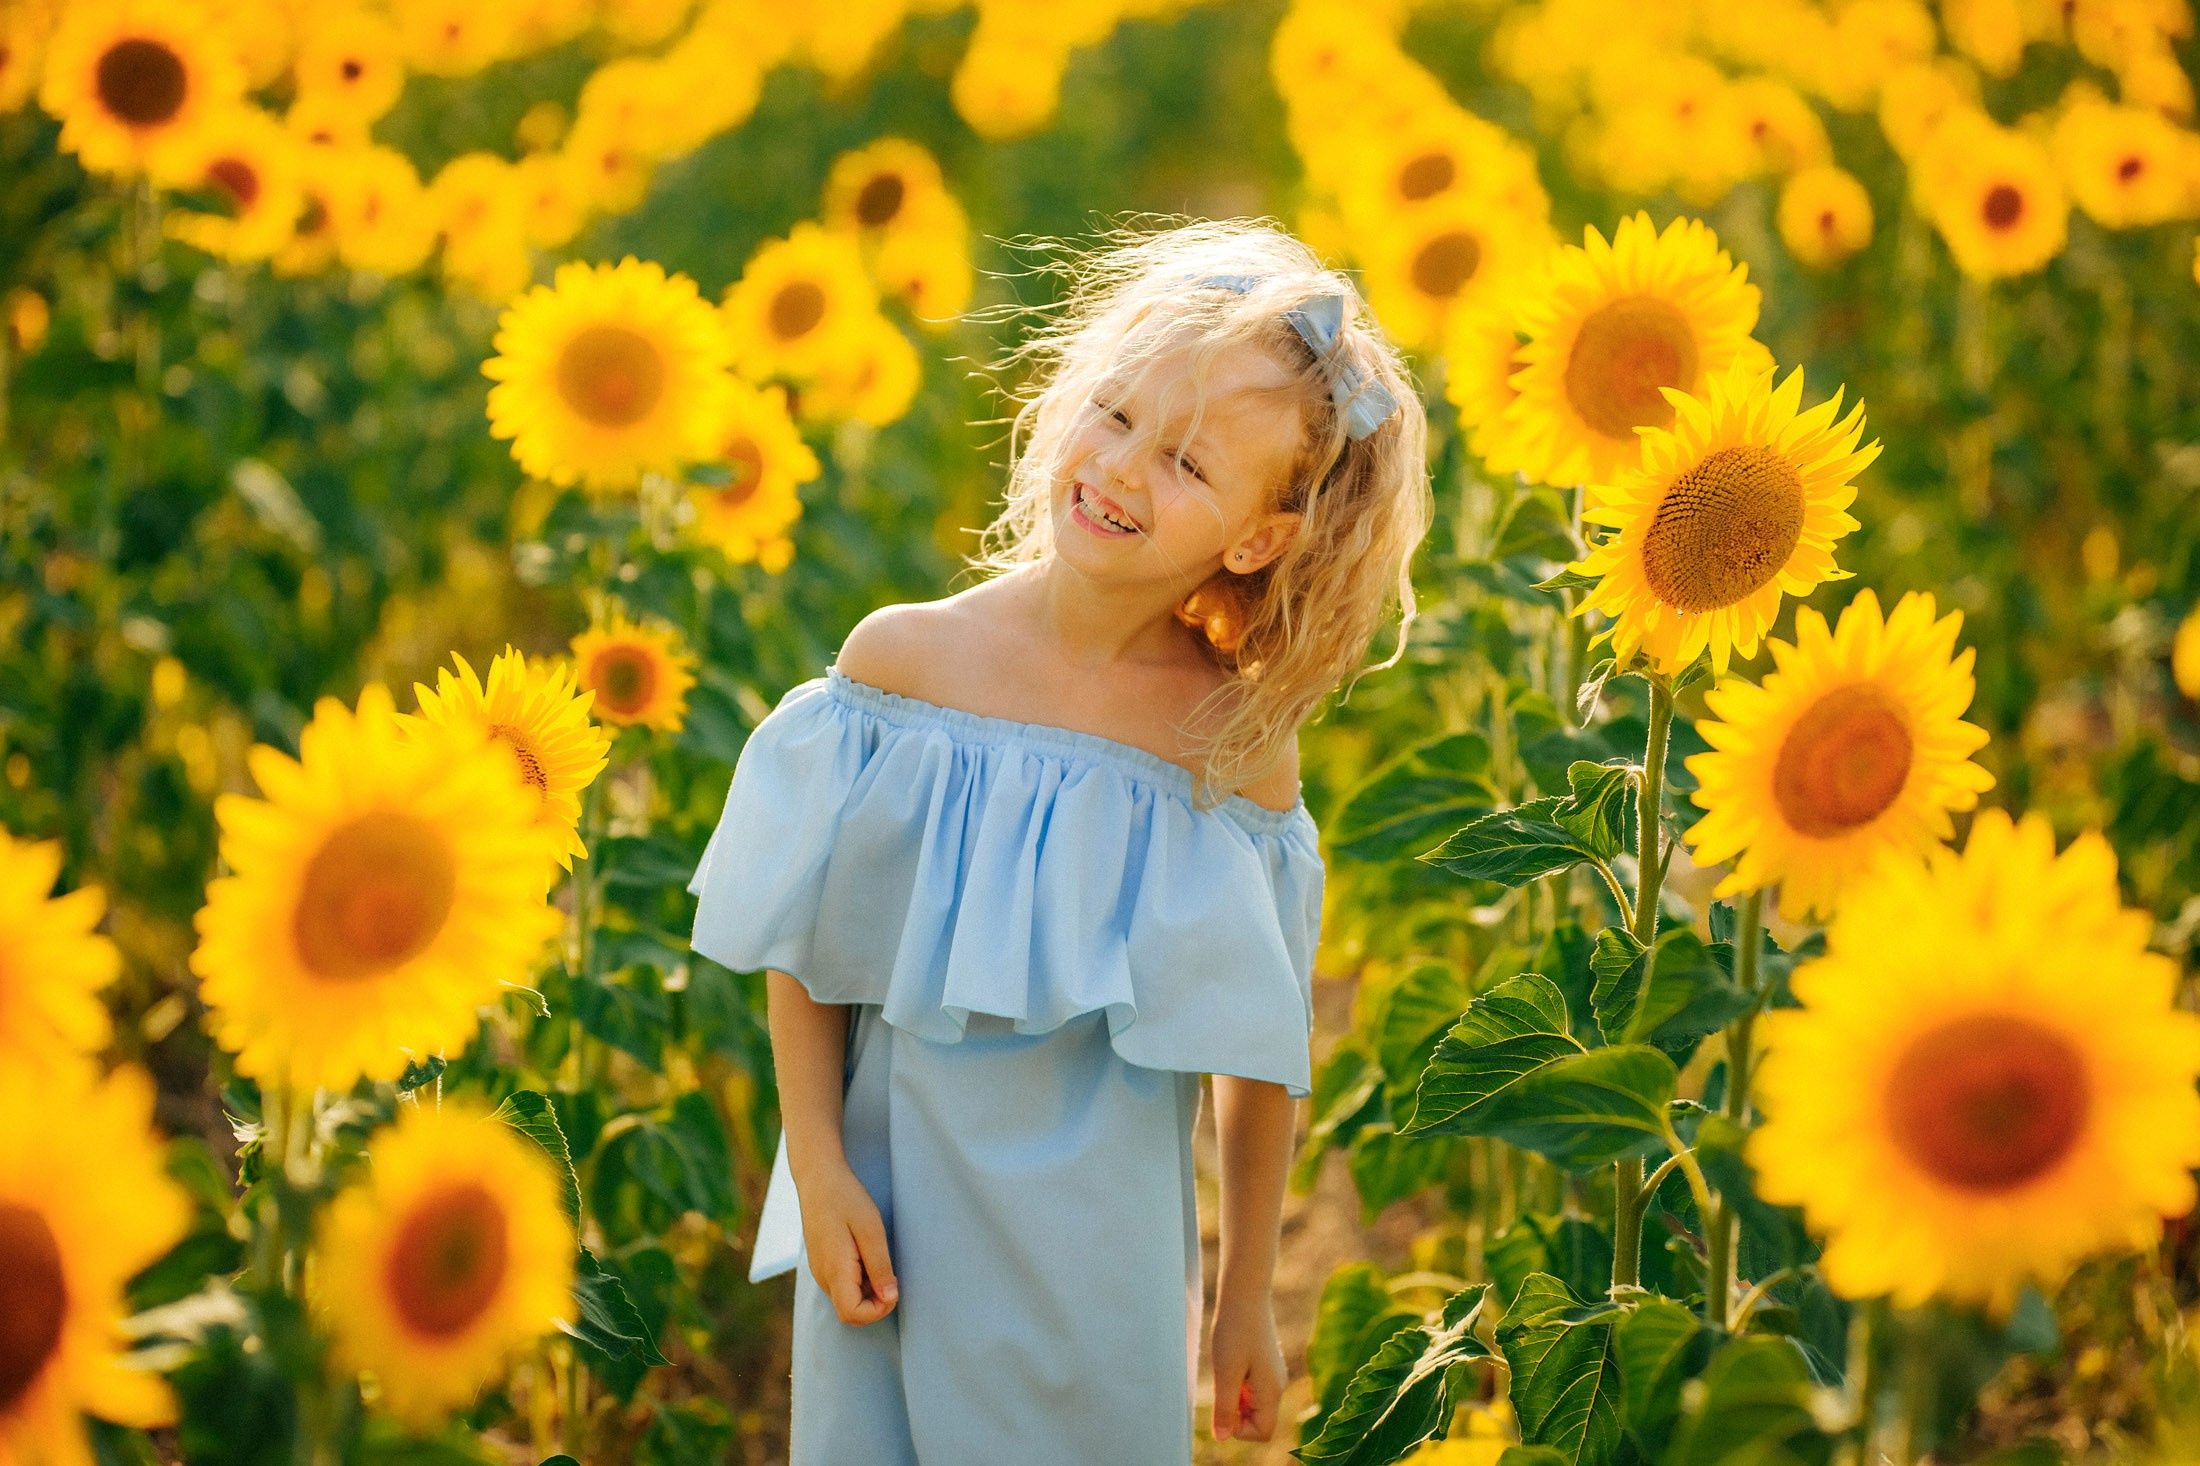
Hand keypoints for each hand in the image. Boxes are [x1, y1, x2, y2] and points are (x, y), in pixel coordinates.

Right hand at [795, 1162, 898, 1325]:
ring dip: (868, 1292)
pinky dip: (858, 1282)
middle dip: (875, 1304)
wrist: (818, 1177)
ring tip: (878, 1259)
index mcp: (834, 1270)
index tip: (893, 1287)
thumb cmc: (847, 1199)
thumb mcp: (871, 1230)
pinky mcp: (821, 1263)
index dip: (878, 1310)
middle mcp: (823, 1276)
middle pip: (849, 1312)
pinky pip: (841, 1286)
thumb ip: (880, 1266)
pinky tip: (867, 1255)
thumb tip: (890, 1298)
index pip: (852, 1314)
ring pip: (846, 1300)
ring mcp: (820, 1270)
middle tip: (891, 1276)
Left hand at [1209, 1291, 1285, 1441]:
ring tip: (1226, 1370)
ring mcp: (1272, 1375)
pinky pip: (1251, 1389)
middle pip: (1258, 1421)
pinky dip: (1238, 1385)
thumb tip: (1222, 1437)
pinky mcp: (1265, 1365)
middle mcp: (1277, 1386)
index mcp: (1272, 1390)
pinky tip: (1230, 1362)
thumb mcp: (1225, 1373)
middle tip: (1223, 1385)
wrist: (1244, 1294)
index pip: (1262, 1432)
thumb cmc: (1235, 1330)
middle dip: (1236, 1413)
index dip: (1239, 1430)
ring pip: (1253, 1405)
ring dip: (1235, 1397)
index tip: (1223, 1405)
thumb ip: (1225, 1408)